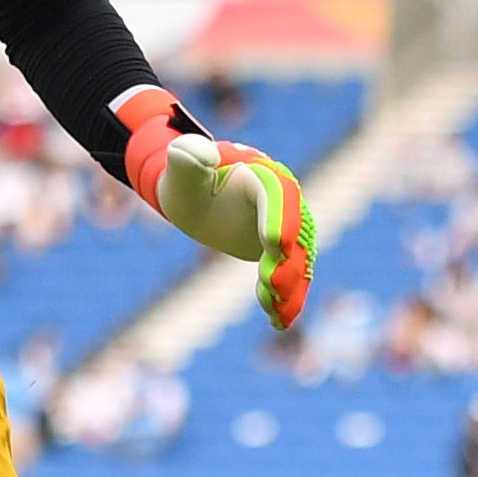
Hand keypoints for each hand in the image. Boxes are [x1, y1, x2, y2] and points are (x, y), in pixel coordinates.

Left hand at [116, 86, 315, 330]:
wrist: (195, 195)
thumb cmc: (186, 180)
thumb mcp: (180, 167)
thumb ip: (186, 156)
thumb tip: (202, 153)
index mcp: (260, 174)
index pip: (277, 194)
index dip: (279, 217)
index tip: (274, 245)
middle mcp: (282, 199)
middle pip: (295, 229)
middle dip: (288, 259)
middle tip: (271, 285)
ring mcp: (285, 226)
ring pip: (298, 258)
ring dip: (292, 286)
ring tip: (277, 312)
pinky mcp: (281, 251)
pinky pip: (291, 275)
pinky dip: (288, 299)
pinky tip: (278, 322)